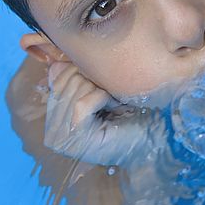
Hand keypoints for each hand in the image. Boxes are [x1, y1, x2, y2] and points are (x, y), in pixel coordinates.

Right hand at [44, 62, 166, 164]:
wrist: (152, 141)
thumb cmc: (131, 115)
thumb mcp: (99, 93)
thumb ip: (76, 80)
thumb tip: (57, 63)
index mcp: (54, 119)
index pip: (57, 77)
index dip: (84, 71)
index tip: (103, 84)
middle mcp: (52, 132)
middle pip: (66, 80)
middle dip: (94, 81)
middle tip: (112, 97)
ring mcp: (60, 138)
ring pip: (74, 89)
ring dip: (101, 90)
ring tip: (115, 103)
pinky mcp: (75, 139)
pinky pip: (82, 103)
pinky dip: (102, 98)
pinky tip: (115, 107)